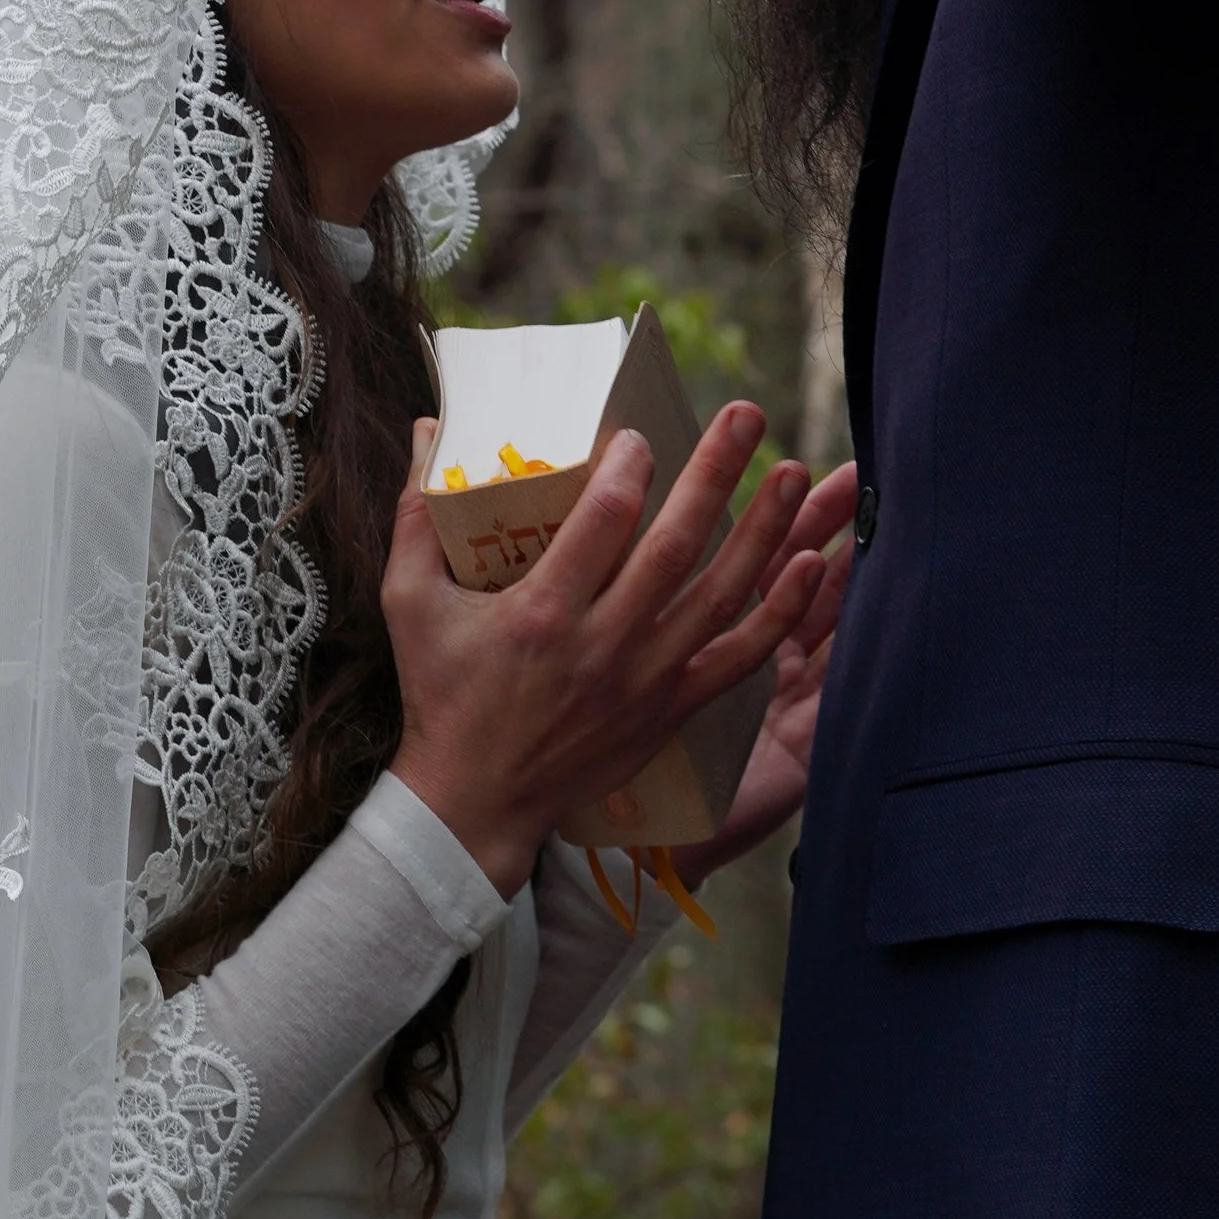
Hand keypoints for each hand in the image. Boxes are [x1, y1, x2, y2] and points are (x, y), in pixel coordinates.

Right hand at [381, 402, 824, 896]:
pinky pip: (737, 659)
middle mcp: (600, 646)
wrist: (475, 805)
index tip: (641, 434)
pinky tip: (808, 566)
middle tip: (746, 413)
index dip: (628, 467)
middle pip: (673, 546)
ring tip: (793, 472)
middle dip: (714, 473)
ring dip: (762, 532)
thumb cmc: (441, 696)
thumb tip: (424, 430)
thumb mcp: (409, 603)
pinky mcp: (669, 711)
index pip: (601, 521)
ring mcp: (643, 682)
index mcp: (539, 614)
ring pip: (717, 596)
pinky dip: (778, 614)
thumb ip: (415, 516)